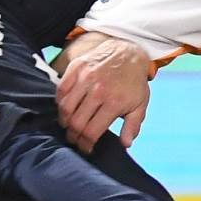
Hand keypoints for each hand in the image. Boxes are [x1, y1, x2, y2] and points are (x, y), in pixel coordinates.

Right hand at [55, 35, 151, 151]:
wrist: (128, 52)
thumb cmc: (134, 82)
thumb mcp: (140, 105)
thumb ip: (133, 126)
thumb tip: (125, 144)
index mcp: (114, 102)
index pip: (91, 131)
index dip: (85, 144)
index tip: (86, 148)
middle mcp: (98, 90)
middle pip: (76, 122)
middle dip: (73, 136)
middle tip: (74, 140)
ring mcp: (85, 78)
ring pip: (65, 107)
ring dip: (64, 121)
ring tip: (68, 126)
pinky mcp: (76, 68)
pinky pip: (61, 89)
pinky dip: (60, 102)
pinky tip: (66, 108)